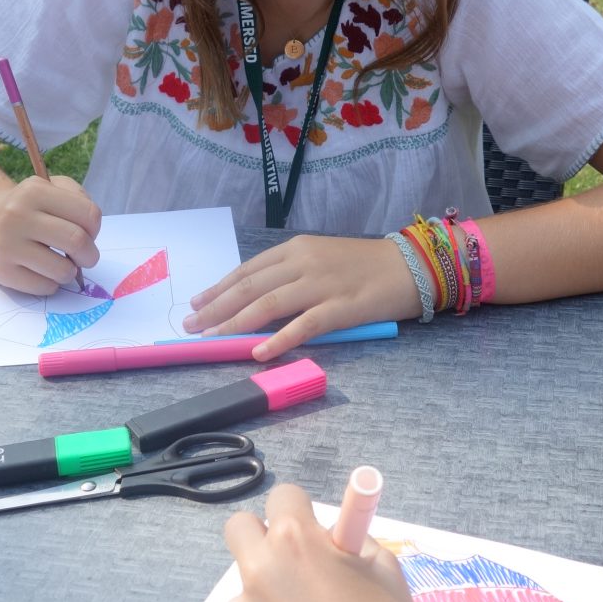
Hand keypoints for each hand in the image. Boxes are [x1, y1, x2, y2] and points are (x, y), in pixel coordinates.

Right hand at [0, 175, 100, 294]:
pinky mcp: (1, 271)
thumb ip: (78, 200)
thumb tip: (91, 237)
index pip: (89, 215)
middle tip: (85, 257)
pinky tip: (41, 271)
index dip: (95, 228)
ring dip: (70, 272)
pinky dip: (51, 283)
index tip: (88, 233)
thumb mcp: (50, 187)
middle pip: (77, 242)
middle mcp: (17, 216)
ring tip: (61, 263)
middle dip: (90, 255)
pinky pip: (45, 287)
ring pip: (63, 270)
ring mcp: (6, 246)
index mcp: (34, 192)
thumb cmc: (29, 207)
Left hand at [184, 235, 415, 359]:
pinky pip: (304, 325)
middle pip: (250, 287)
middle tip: (191, 325)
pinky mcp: (341, 307)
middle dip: (216, 307)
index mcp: (296, 249)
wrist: (411, 265)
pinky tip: (258, 352)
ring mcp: (322, 284)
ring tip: (212, 337)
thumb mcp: (321, 258)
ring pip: (269, 304)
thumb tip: (255, 302)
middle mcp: (304, 262)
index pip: (247, 270)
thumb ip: (290, 275)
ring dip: (235, 322)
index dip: (218, 288)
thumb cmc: (365, 265)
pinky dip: (278, 339)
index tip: (196, 303)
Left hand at [223, 484, 429, 601]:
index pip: (282, 497)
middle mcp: (259, 571)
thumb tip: (329, 537)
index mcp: (296, 541)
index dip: (300, 511)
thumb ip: (350, 542)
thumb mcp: (384, 568)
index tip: (312, 532)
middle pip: (239, 529)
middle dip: (263, 538)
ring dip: (268, 598)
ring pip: (246, 589)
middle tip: (292, 566)